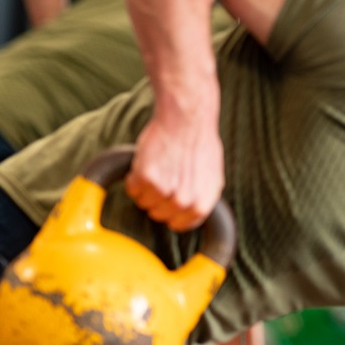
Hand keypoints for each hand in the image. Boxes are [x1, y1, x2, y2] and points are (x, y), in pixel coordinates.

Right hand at [127, 105, 223, 230]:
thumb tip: (195, 210)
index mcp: (201, 205)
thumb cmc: (199, 142)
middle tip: (164, 175)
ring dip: (145, 187)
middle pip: (157, 215)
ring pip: (142, 202)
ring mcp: (164, 192)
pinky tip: (147, 161)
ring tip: (157, 166)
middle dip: (157, 198)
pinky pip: (131, 188)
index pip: (179, 225)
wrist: (187, 119)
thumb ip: (202, 196)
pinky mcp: (145, 179)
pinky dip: (134, 176)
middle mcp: (183, 202)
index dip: (172, 211)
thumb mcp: (212, 175)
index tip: (168, 199)